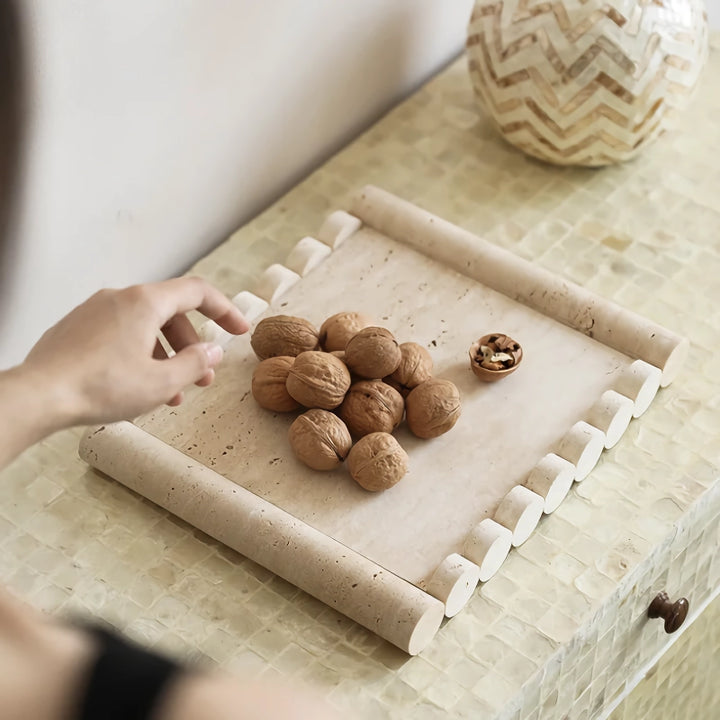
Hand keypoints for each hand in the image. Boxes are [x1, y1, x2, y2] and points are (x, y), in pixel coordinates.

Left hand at [21, 277, 248, 425]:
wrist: (39, 396)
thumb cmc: (99, 387)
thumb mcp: (161, 382)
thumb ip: (194, 363)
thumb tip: (212, 352)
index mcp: (145, 302)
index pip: (198, 292)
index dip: (225, 310)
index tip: (239, 330)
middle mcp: (119, 298)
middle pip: (171, 313)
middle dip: (191, 347)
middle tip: (202, 378)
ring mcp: (94, 311)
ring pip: (144, 327)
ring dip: (165, 356)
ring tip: (170, 393)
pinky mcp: (76, 328)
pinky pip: (119, 335)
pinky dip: (138, 355)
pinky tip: (137, 386)